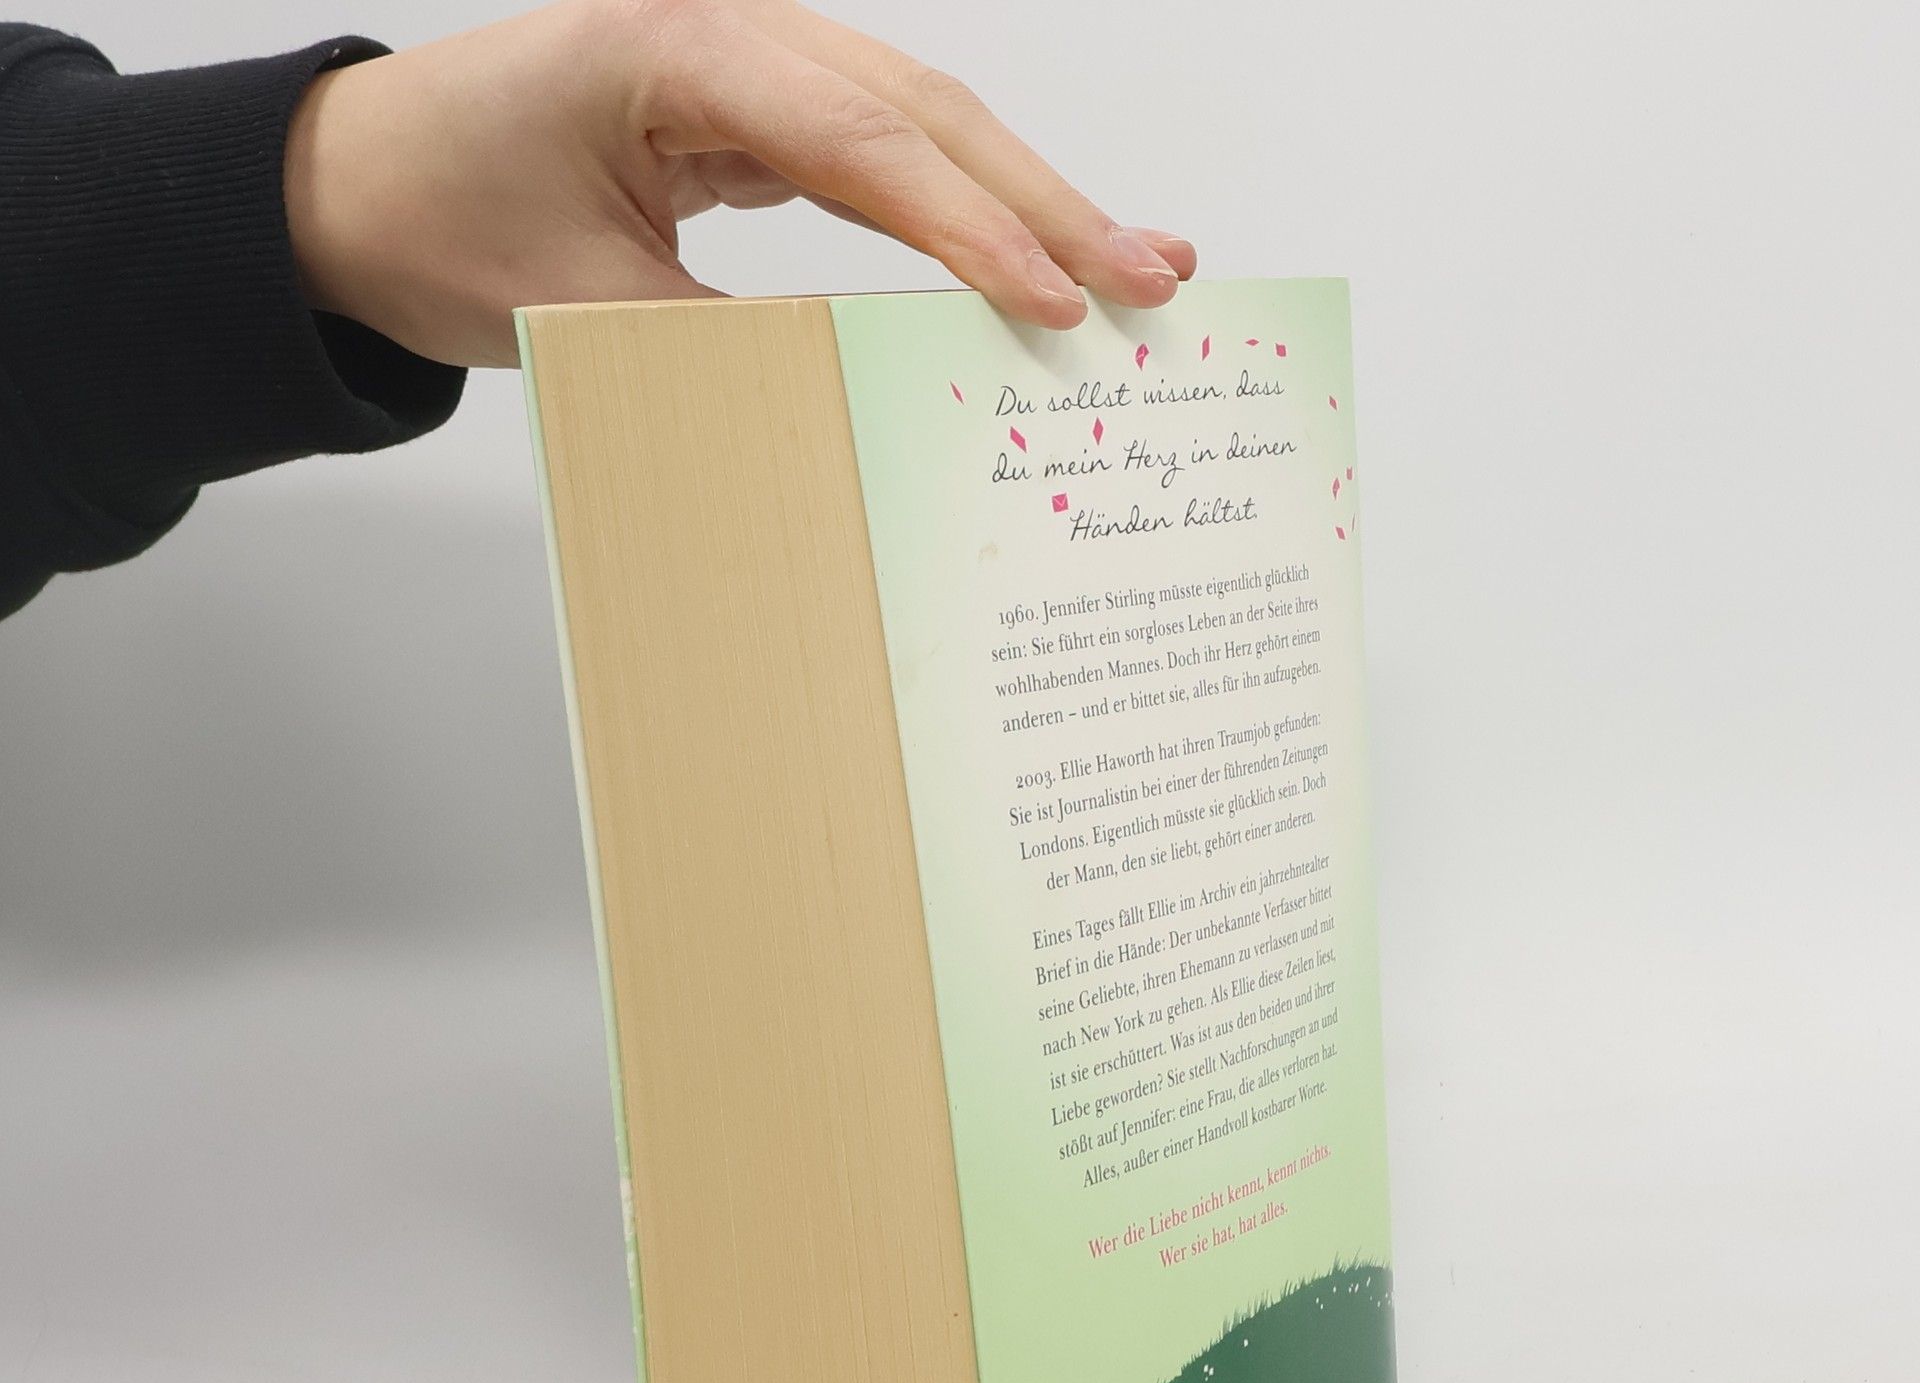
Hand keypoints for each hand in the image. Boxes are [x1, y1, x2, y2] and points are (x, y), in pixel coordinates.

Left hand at [284, 0, 1196, 367]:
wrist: (353, 190)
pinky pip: (881, 153)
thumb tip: (868, 390)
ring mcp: (747, 63)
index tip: (1053, 306)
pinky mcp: (751, 112)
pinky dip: (960, 205)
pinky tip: (1029, 245)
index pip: (862, 141)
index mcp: (674, 50)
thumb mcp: (585, 308)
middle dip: (1043, 203)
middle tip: (1152, 277)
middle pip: (924, 110)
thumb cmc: (439, 225)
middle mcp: (728, 31)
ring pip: (921, 123)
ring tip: (1131, 264)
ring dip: (1026, 199)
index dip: (970, 229)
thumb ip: (733, 338)